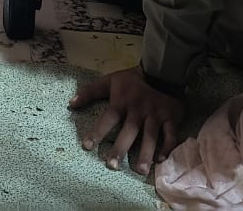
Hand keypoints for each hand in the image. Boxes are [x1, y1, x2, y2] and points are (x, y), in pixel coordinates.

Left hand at [70, 67, 184, 175]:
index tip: (87, 146)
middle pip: (129, 130)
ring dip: (146, 153)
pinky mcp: (171, 117)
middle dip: (120, 148)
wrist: (161, 71)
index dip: (98, 131)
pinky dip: (167, 147)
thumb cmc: (132, 81)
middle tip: (112, 166)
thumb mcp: (109, 81)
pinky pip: (171, 134)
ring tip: (140, 171)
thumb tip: (71, 104)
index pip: (108, 118)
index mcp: (122, 101)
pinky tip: (160, 160)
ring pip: (151, 136)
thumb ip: (90, 92)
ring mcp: (156, 114)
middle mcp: (138, 110)